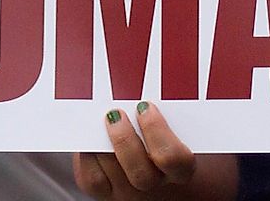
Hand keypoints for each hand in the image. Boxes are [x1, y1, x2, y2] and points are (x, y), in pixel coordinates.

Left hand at [73, 102, 202, 199]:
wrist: (162, 178)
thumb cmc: (171, 146)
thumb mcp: (184, 133)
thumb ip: (174, 116)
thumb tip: (156, 80)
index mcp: (180, 171)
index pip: (175, 159)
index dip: (157, 133)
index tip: (145, 107)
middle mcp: (154, 186)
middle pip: (141, 173)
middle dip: (124, 140)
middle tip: (115, 113)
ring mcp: (128, 193)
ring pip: (111, 174)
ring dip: (102, 143)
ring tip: (101, 119)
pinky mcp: (104, 193)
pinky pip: (91, 180)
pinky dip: (86, 156)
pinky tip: (90, 135)